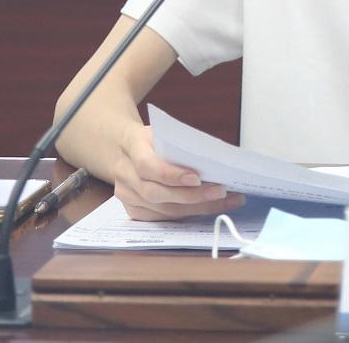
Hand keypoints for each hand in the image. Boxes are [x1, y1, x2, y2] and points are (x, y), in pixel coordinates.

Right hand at [103, 121, 241, 221]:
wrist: (123, 147)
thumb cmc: (151, 138)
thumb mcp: (162, 131)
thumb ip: (180, 144)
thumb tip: (214, 161)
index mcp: (130, 145)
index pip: (147, 165)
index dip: (172, 175)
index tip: (197, 178)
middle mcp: (124, 172)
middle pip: (156, 192)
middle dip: (192, 196)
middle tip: (221, 192)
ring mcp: (125, 194)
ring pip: (162, 209)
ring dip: (196, 207)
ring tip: (225, 201)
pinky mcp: (132, 210)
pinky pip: (162, 218)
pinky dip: (187, 214)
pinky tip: (208, 208)